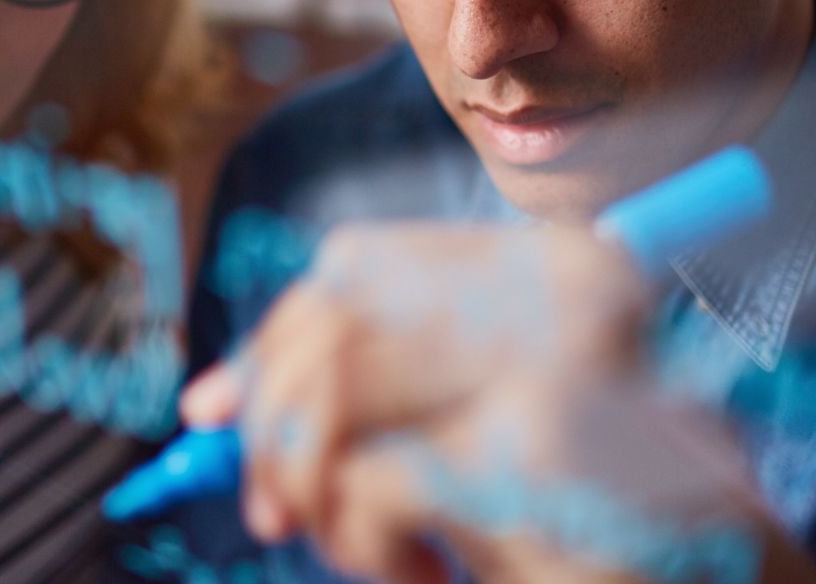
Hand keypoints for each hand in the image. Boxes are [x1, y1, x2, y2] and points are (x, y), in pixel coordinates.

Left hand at [183, 224, 815, 583]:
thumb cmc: (605, 524)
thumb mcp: (489, 430)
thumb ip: (380, 395)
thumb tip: (209, 404)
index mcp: (554, 263)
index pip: (357, 266)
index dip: (271, 338)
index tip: (211, 413)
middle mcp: (554, 286)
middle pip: (330, 321)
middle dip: (267, 423)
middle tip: (265, 510)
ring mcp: (547, 358)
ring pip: (329, 395)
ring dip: (315, 491)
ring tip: (365, 552)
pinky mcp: (530, 446)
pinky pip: (364, 482)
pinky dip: (361, 545)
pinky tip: (425, 579)